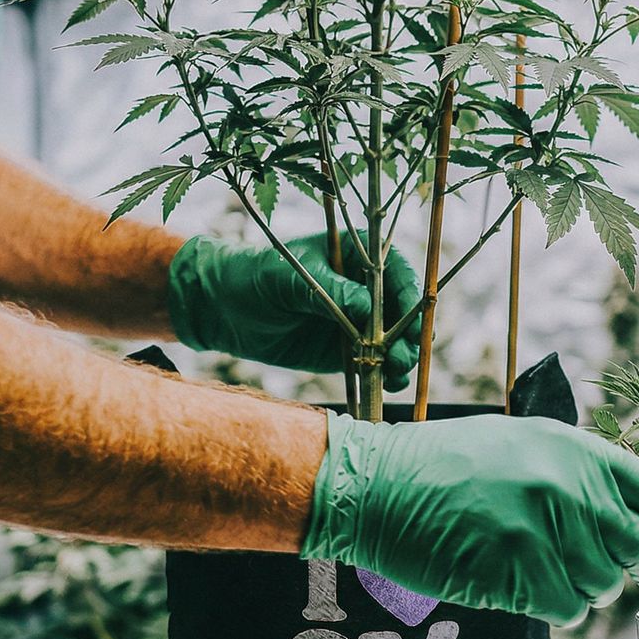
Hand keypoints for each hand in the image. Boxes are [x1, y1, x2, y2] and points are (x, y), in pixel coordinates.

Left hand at [166, 233, 421, 387]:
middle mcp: (366, 287)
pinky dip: (386, 375)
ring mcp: (361, 320)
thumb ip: (332, 292)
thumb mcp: (292, 278)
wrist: (226, 309)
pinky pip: (377, 363)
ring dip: (402, 358)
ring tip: (396, 373)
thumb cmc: (258, 277)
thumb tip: (370, 310)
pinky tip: (388, 384)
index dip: (408, 294)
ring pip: (396, 340)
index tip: (412, 319)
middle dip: (409, 334)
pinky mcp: (350, 350)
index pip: (396, 271)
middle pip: (403, 310)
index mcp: (358, 254)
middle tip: (403, 356)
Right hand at [302, 412, 638, 625]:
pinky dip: (553, 607)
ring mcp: (543, 528)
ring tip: (546, 571)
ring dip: (583, 589)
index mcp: (574, 449)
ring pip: (601, 586)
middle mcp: (568, 485)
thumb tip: (626, 519)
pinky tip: (523, 588)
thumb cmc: (443, 465)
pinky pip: (565, 608)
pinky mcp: (517, 568)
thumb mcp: (520, 444)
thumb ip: (575, 474)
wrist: (377, 483)